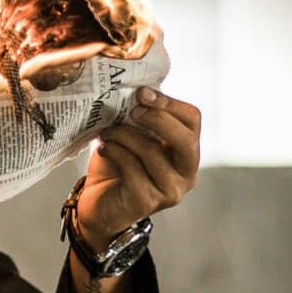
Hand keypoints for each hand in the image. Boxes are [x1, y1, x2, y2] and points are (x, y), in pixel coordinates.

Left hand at [80, 88, 201, 244]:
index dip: (169, 103)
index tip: (142, 92)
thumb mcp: (134, 136)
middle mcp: (185, 174)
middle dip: (158, 118)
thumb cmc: (118, 167)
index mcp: (186, 153)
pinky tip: (104, 149)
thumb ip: (142, 118)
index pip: (192, 120)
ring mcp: (169, 191)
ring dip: (125, 135)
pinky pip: (132, 168)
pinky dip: (115, 152)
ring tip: (107, 132)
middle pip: (185, 140)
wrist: (98, 204)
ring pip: (152, 152)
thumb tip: (135, 88)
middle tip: (133, 109)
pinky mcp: (146, 202)